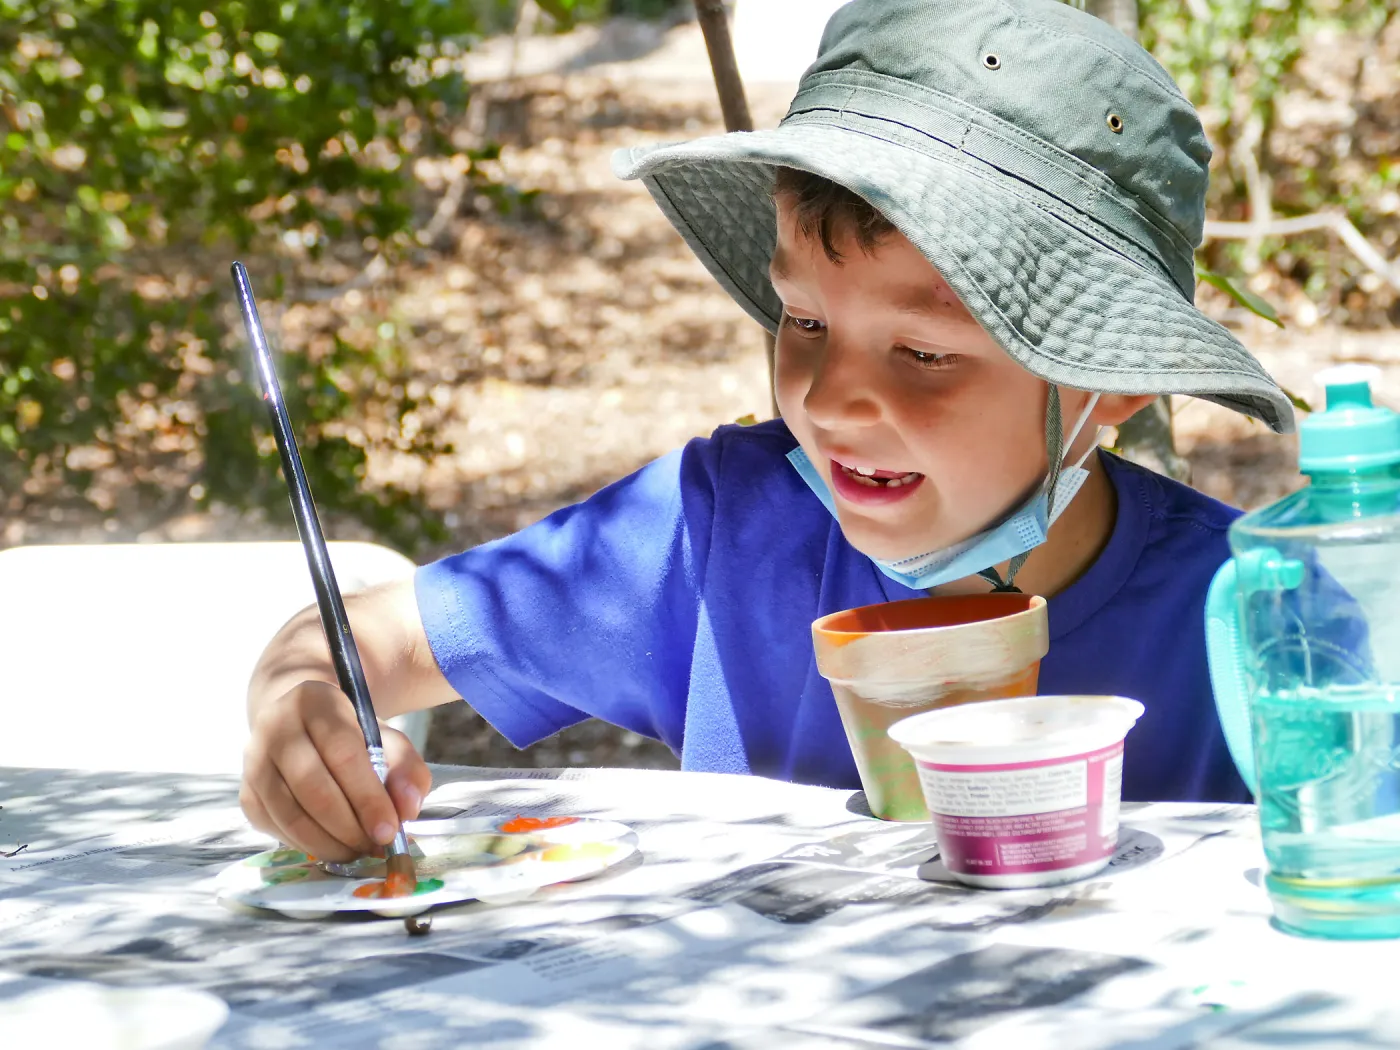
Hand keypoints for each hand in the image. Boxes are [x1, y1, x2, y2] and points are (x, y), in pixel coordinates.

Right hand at [239, 679, 431, 861]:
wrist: (302, 726)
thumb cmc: (351, 735)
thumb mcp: (386, 739)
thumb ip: (405, 768)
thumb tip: (408, 808)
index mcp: (314, 701)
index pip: (342, 753)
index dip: (367, 797)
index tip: (389, 830)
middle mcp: (275, 727)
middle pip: (312, 786)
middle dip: (348, 826)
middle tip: (375, 846)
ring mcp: (253, 761)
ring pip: (289, 813)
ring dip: (328, 843)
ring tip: (358, 852)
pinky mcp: (246, 793)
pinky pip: (276, 828)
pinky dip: (307, 845)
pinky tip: (333, 846)